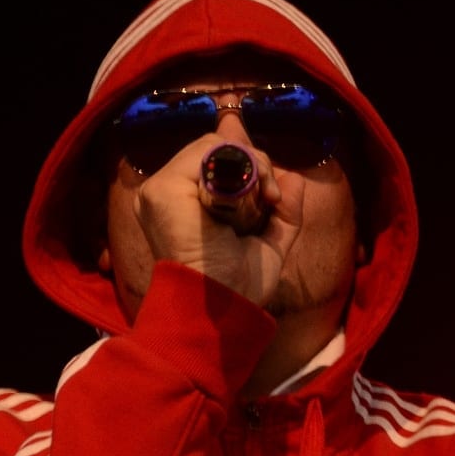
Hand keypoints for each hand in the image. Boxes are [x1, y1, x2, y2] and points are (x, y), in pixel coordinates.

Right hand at [128, 139, 307, 309]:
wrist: (220, 309)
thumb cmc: (240, 287)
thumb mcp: (269, 244)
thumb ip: (281, 212)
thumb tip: (293, 178)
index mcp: (185, 205)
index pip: (214, 161)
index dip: (245, 156)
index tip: (270, 178)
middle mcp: (169, 193)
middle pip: (216, 149)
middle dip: (256, 163)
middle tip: (273, 197)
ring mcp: (161, 189)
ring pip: (215, 146)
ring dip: (253, 164)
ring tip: (266, 198)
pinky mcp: (162, 188)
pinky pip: (208, 152)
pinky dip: (241, 164)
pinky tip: (253, 194)